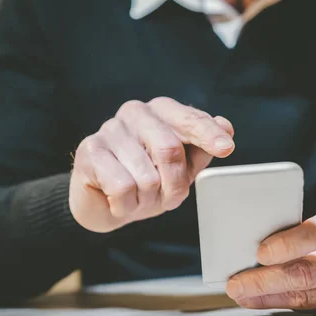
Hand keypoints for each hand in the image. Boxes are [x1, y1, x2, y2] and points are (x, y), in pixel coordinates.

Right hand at [69, 97, 234, 232]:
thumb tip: (225, 126)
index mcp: (163, 111)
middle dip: (174, 185)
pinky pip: (122, 187)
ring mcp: (110, 129)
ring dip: (148, 199)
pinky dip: (126, 204)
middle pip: (169, 150)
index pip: (190, 119)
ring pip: (146, 177)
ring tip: (139, 197)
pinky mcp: (90, 150)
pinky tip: (119, 200)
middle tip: (168, 199)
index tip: (226, 148)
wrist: (104, 203)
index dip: (208, 135)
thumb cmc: (149, 180)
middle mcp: (136, 112)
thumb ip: (202, 148)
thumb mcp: (182, 168)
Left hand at [226, 199, 315, 313]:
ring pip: (310, 297)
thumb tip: (272, 238)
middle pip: (310, 273)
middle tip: (235, 284)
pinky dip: (289, 304)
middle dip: (267, 281)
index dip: (290, 243)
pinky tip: (266, 301)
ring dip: (271, 297)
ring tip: (241, 294)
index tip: (260, 251)